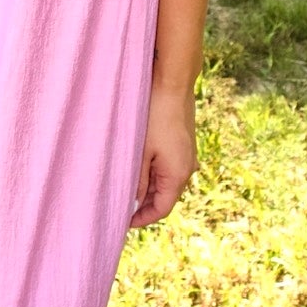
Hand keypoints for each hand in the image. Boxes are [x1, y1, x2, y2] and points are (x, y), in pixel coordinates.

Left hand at [129, 84, 197, 228]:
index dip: (142, 218)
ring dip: (147, 187)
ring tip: (124, 185)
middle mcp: (187, 169)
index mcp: (178, 175)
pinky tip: (137, 166)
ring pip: (166, 181)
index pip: (161, 209)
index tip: (123, 221)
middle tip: (119, 204)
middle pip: (165, 196)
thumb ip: (138, 180)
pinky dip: (154, 172)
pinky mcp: (183, 144)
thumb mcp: (141, 152)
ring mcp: (187, 156)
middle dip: (143, 204)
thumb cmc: (154, 116)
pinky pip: (169, 167)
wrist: (172, 84)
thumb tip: (134, 200)